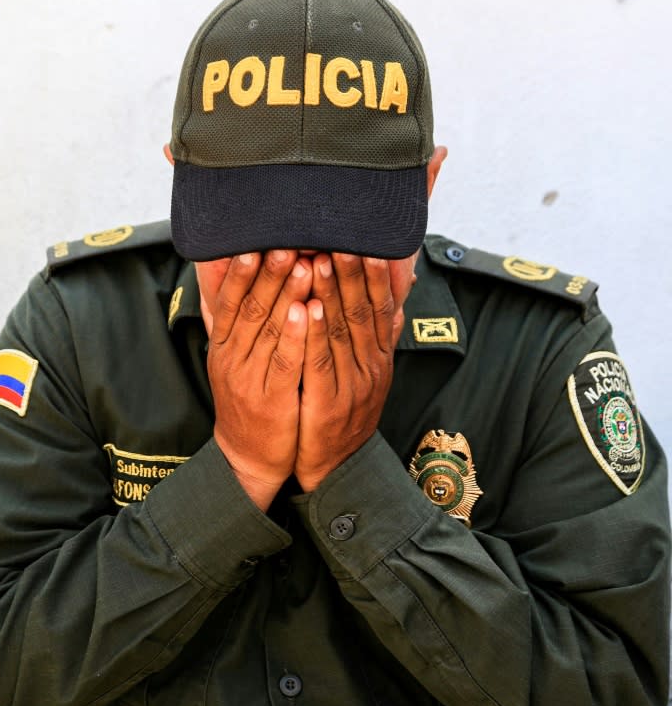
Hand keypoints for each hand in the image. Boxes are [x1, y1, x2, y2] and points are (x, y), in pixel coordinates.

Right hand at [207, 250, 312, 509]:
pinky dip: (294, 336)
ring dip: (285, 295)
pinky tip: (307, 312)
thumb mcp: (231, 356)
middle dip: (269, 272)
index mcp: (223, 345)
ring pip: (267, 331)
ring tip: (303, 264)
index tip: (257, 239)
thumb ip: (230, 317)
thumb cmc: (246, 397)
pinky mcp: (271, 400)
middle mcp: (231, 358)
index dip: (242, 270)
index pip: (230, 300)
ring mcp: (249, 380)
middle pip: (250, 308)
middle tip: (287, 241)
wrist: (248, 455)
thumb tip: (220, 274)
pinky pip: (283, 363)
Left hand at [295, 253, 394, 490]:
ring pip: (342, 332)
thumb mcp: (369, 376)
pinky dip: (314, 334)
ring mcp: (353, 387)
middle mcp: (372, 368)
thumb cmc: (347, 413)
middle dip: (352, 273)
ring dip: (331, 293)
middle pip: (363, 312)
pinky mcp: (329, 405)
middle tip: (341, 237)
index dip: (375, 275)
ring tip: (319, 259)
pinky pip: (321, 363)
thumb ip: (379, 340)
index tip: (367, 242)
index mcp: (380, 358)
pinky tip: (306, 308)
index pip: (380, 308)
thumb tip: (397, 304)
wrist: (337, 468)